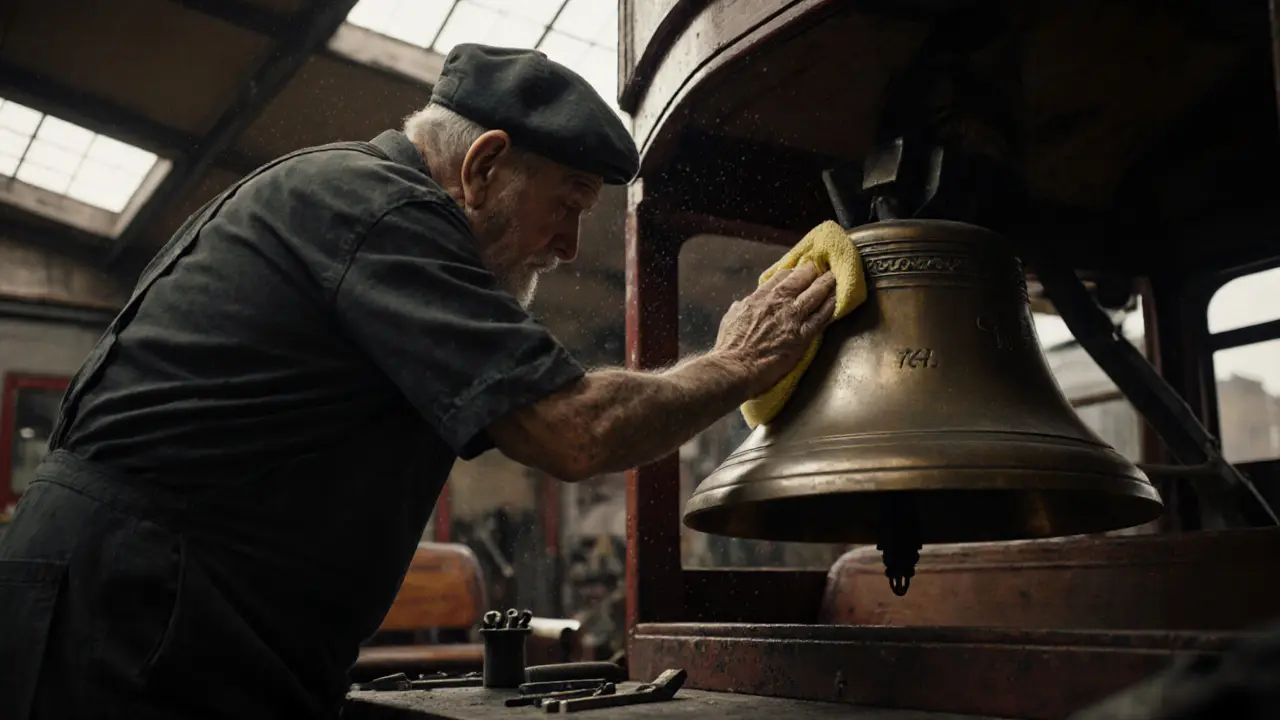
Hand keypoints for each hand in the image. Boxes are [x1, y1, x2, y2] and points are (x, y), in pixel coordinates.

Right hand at [713, 263, 837, 396]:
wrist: (735, 367)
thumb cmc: (730, 346)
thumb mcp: (731, 317)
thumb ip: (741, 307)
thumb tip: (742, 304)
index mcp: (760, 297)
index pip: (782, 276)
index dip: (794, 272)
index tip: (800, 271)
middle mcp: (778, 303)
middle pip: (801, 279)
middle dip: (813, 271)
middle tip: (823, 268)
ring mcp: (792, 318)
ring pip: (815, 294)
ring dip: (827, 284)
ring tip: (834, 278)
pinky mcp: (803, 336)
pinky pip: (821, 317)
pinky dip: (830, 307)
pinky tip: (837, 301)